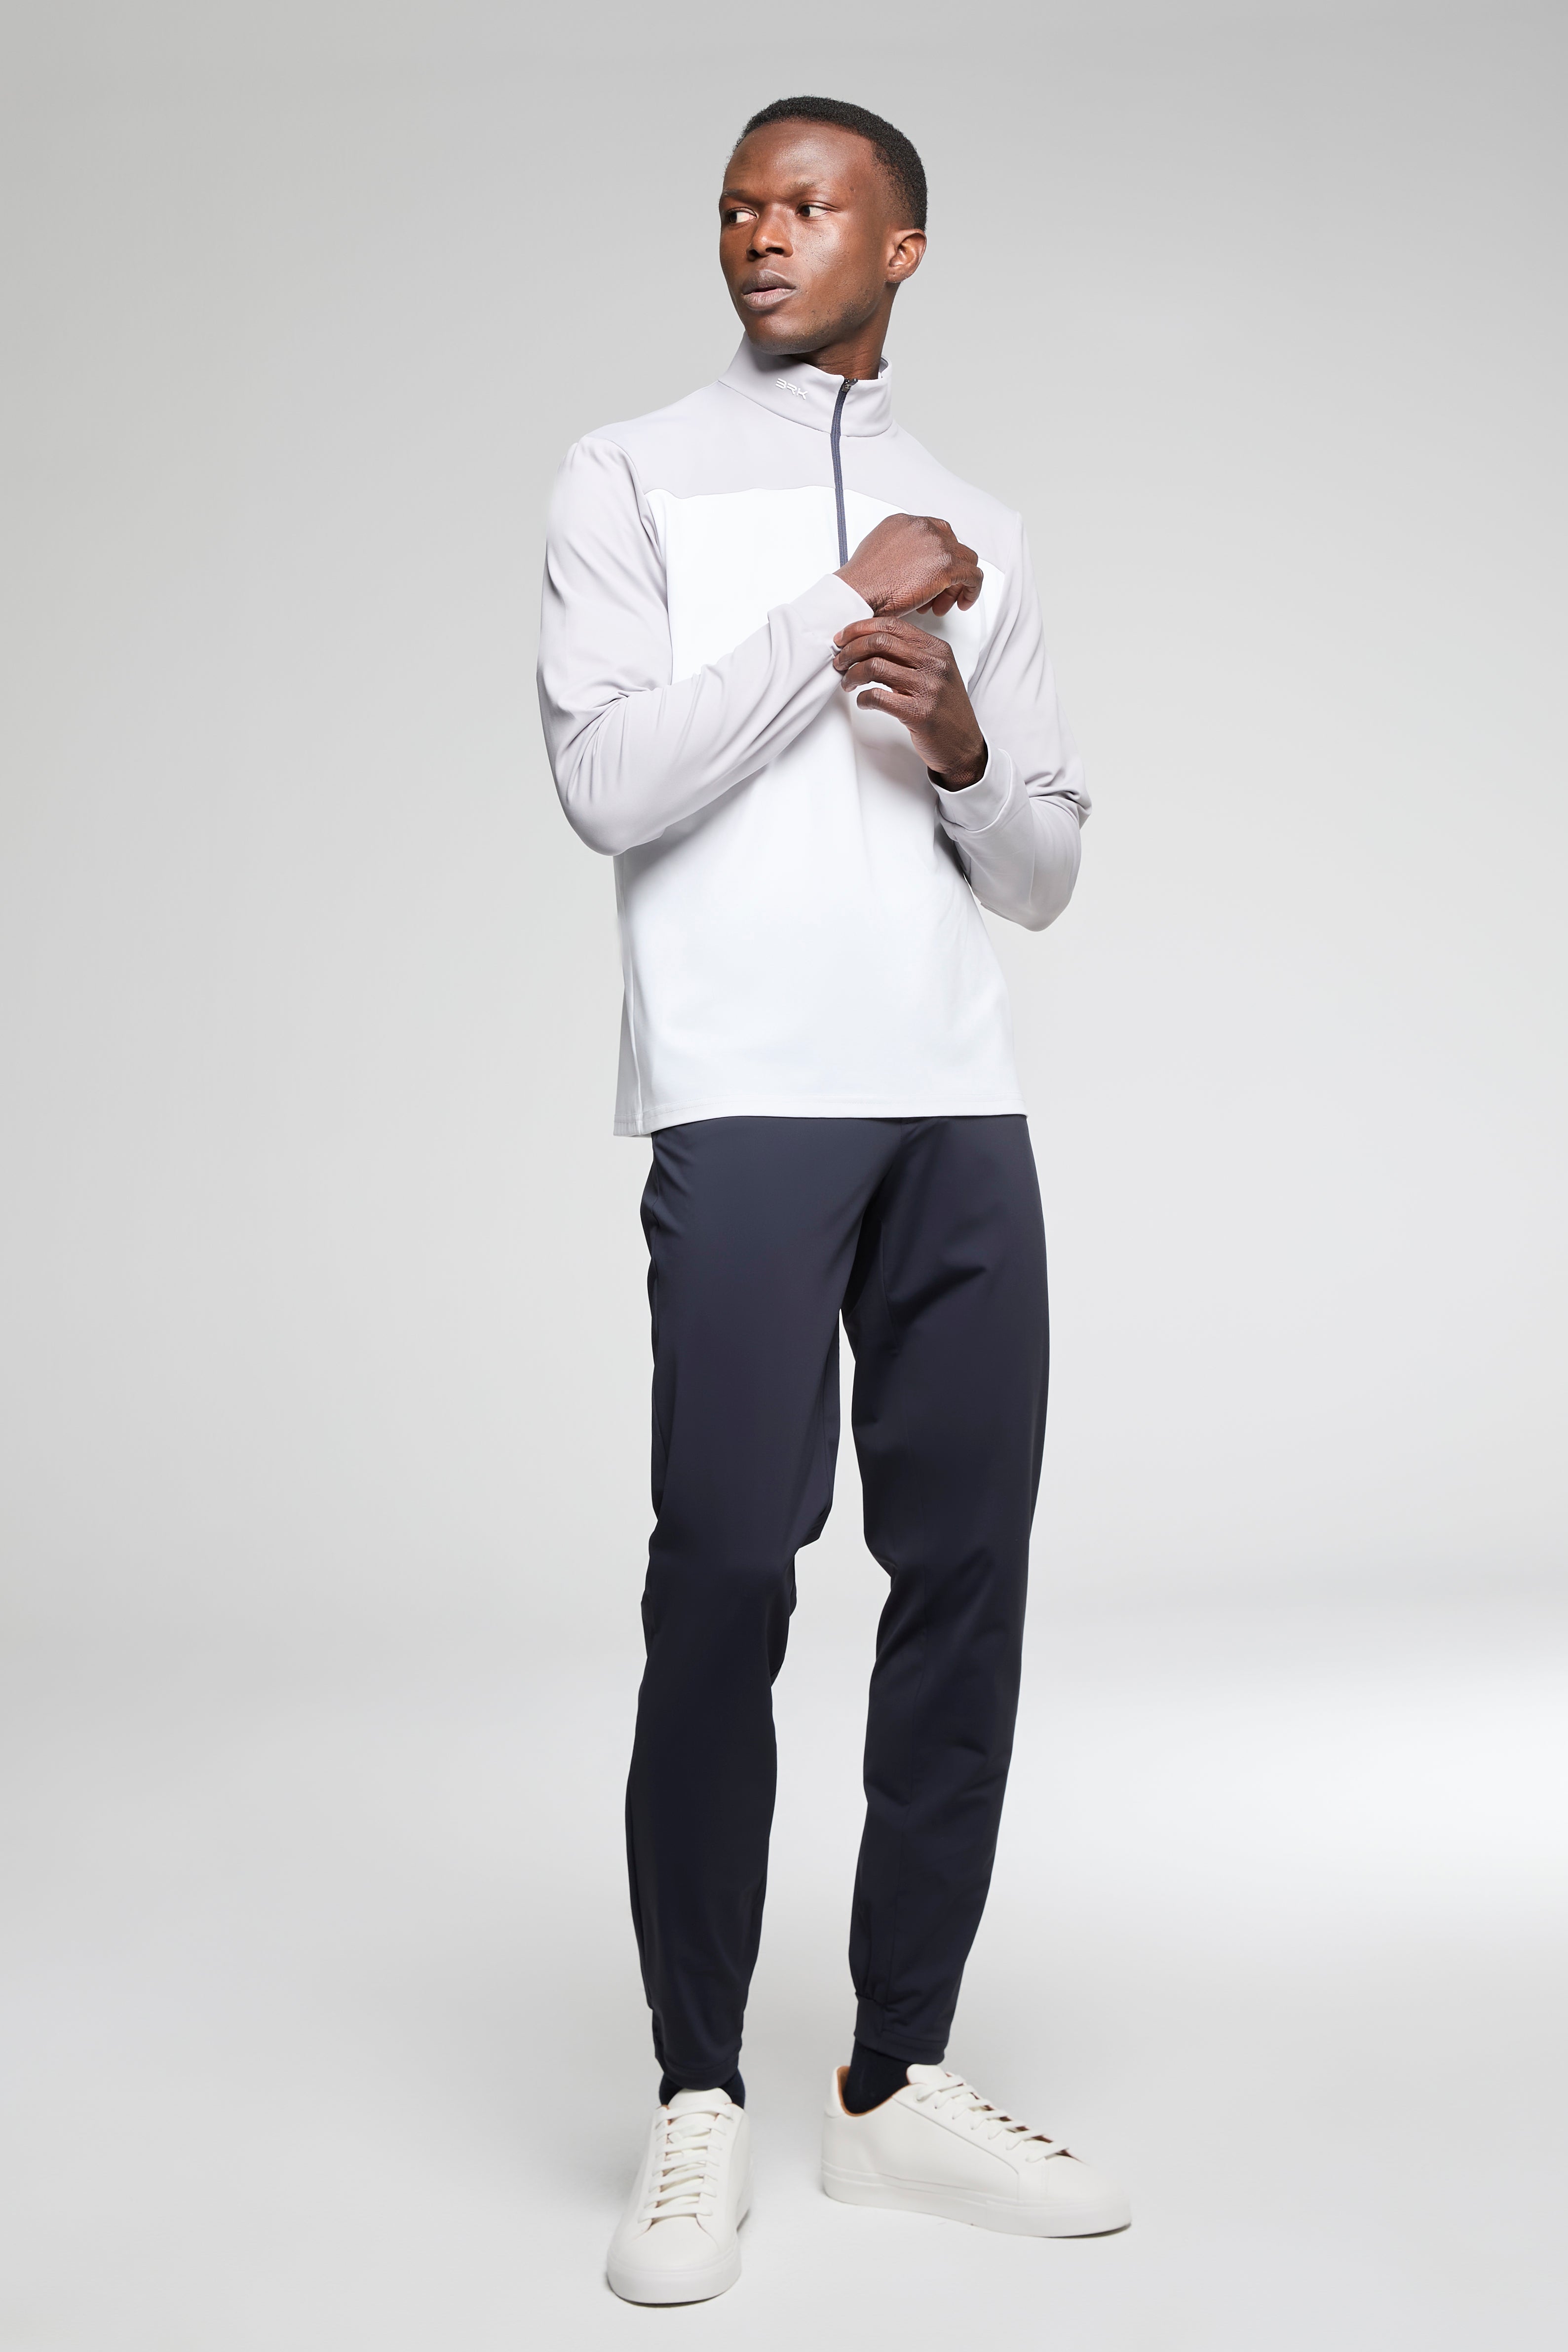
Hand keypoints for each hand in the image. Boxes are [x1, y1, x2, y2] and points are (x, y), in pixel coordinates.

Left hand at [832, 618, 987, 785]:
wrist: (963, 747)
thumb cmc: (944, 710)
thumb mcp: (934, 673)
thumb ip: (909, 655)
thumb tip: (868, 642)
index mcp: (937, 649)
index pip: (892, 625)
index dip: (860, 628)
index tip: (842, 638)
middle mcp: (935, 665)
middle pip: (880, 642)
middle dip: (850, 650)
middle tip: (839, 661)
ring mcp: (929, 688)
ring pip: (875, 666)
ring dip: (852, 674)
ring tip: (847, 683)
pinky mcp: (920, 713)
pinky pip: (878, 697)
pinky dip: (862, 698)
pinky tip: (862, 702)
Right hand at [837, 514, 982, 617]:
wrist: (858, 593)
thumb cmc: (862, 582)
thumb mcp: (878, 551)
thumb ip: (899, 549)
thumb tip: (909, 562)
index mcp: (905, 522)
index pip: (936, 532)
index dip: (938, 556)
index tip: (933, 574)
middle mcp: (923, 527)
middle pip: (952, 545)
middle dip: (947, 571)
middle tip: (936, 594)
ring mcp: (937, 544)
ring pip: (965, 560)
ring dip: (956, 583)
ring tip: (942, 604)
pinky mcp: (947, 566)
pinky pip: (974, 576)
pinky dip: (972, 590)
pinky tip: (962, 603)